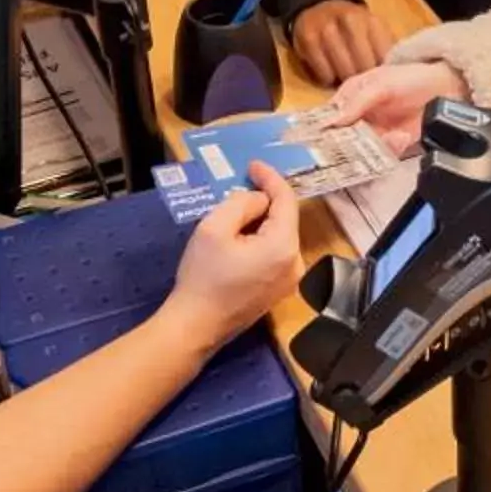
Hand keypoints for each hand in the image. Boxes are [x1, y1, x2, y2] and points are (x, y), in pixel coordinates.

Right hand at [165, 162, 302, 347]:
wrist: (195, 326)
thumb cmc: (203, 276)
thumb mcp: (215, 227)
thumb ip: (242, 203)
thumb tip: (259, 200)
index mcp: (284, 247)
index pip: (285, 200)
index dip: (270, 178)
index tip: (253, 165)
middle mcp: (295, 263)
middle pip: (284, 219)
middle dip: (264, 200)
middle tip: (240, 186)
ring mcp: (289, 281)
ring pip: (279, 236)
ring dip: (261, 221)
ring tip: (235, 212)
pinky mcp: (278, 291)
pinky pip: (275, 254)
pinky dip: (261, 239)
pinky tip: (240, 237)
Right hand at [289, 0, 389, 86]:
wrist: (319, 5)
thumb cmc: (352, 27)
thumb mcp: (374, 31)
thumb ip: (386, 51)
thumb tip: (393, 75)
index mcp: (372, 21)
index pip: (385, 58)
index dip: (383, 73)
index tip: (380, 78)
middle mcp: (350, 21)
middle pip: (364, 66)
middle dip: (364, 78)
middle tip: (361, 80)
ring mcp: (327, 30)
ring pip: (344, 72)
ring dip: (345, 80)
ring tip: (345, 74)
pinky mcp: (308, 40)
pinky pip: (324, 74)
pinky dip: (328, 78)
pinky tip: (330, 70)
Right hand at [328, 59, 469, 157]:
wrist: (445, 89)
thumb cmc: (411, 78)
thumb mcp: (381, 85)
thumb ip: (357, 102)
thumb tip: (332, 121)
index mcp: (349, 97)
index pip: (327, 117)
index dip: (320, 131)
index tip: (317, 143)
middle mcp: (357, 117)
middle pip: (340, 139)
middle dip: (346, 147)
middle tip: (356, 147)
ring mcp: (373, 133)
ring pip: (361, 151)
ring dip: (374, 148)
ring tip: (394, 136)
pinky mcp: (390, 146)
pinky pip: (382, 156)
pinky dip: (391, 149)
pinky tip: (403, 137)